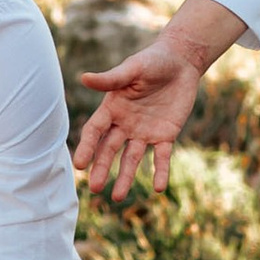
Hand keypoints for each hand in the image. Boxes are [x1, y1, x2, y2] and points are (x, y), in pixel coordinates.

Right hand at [72, 41, 203, 199]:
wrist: (181, 62)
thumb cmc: (152, 61)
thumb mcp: (132, 69)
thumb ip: (111, 79)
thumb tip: (83, 78)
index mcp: (112, 109)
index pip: (95, 132)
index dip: (86, 148)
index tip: (79, 165)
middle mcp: (125, 124)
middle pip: (110, 150)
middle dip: (103, 168)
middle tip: (96, 188)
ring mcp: (145, 132)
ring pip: (132, 159)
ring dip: (126, 177)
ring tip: (117, 198)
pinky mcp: (166, 135)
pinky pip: (162, 157)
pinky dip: (160, 171)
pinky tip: (159, 188)